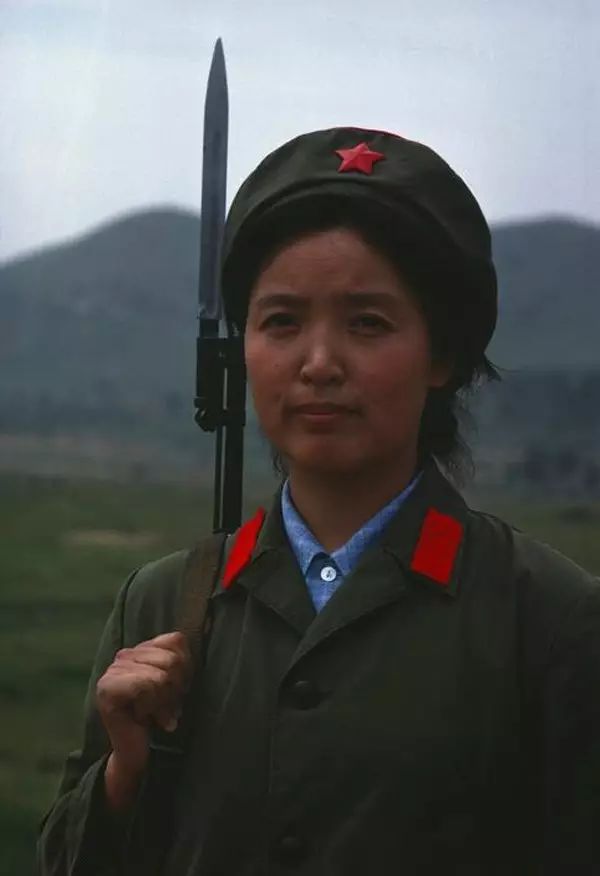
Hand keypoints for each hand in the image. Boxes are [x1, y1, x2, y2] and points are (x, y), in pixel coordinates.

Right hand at [96, 631, 191, 775]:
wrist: (135, 750)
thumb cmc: (159, 714)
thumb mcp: (177, 683)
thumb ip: (185, 657)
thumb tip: (210, 625)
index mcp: (142, 648)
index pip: (177, 640)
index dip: (185, 669)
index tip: (176, 691)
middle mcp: (124, 654)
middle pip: (171, 659)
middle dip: (174, 688)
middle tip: (165, 705)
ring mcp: (113, 670)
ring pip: (161, 674)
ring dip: (163, 701)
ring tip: (156, 712)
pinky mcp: (107, 689)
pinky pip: (145, 685)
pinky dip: (152, 705)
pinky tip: (145, 717)